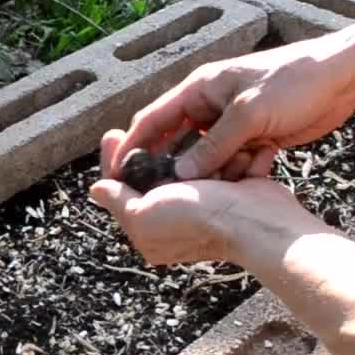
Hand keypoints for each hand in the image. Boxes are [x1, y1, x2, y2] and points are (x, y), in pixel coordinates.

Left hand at [90, 130, 311, 265]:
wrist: (258, 222)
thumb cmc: (199, 220)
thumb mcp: (144, 215)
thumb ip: (119, 202)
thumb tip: (96, 190)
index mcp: (152, 229)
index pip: (123, 190)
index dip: (115, 161)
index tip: (112, 134)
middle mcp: (176, 218)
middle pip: (153, 173)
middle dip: (151, 149)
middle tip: (138, 125)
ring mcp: (205, 202)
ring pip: (185, 163)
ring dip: (184, 147)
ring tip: (176, 130)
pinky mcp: (229, 189)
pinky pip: (216, 162)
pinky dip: (214, 153)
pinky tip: (206, 140)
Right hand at [107, 39, 354, 182]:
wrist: (339, 78)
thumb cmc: (293, 82)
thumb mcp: (249, 113)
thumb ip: (215, 145)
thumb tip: (181, 174)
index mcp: (199, 89)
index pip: (153, 119)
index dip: (132, 145)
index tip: (116, 172)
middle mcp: (208, 106)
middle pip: (174, 141)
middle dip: (166, 167)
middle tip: (153, 197)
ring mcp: (229, 122)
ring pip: (203, 156)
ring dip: (204, 175)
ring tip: (197, 199)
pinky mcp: (251, 137)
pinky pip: (229, 162)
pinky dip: (229, 175)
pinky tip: (234, 190)